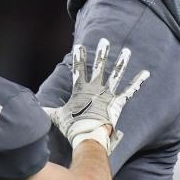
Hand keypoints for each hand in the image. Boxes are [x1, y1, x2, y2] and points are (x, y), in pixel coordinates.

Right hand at [44, 38, 149, 154]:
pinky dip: (138, 81)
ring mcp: (108, 95)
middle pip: (98, 67)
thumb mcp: (57, 118)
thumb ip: (47, 111)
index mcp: (81, 90)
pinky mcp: (118, 103)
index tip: (79, 46)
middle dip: (102, 53)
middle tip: (104, 40)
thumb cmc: (72, 128)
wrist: (88, 139)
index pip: (78, 70)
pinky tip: (146, 73)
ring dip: (122, 62)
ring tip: (126, 50)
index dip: (78, 57)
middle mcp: (95, 89)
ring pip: (116, 75)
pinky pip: (130, 90)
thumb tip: (32, 110)